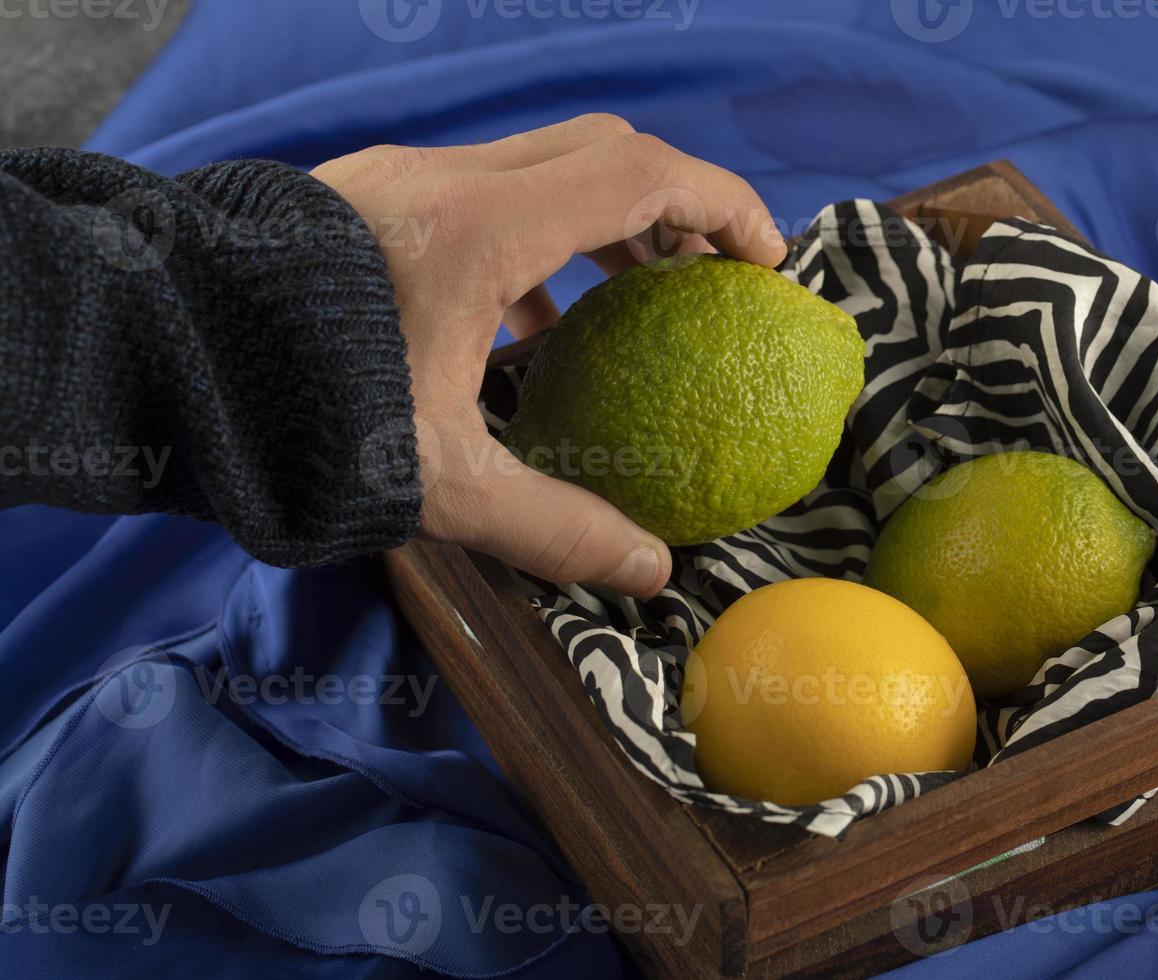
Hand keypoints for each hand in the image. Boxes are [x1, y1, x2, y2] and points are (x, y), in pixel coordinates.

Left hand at [312, 115, 785, 596]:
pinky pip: (486, 199)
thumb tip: (649, 571)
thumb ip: (552, 525)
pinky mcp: (369, 201)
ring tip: (639, 306)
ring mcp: (403, 180)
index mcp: (482, 226)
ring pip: (543, 169)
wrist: (152, 354)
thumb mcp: (436, 480)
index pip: (640, 174)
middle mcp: (449, 180)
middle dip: (675, 206)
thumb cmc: (288, 412)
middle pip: (602, 151)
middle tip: (712, 280)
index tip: (766, 260)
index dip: (724, 206)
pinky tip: (534, 332)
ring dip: (607, 225)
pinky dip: (540, 245)